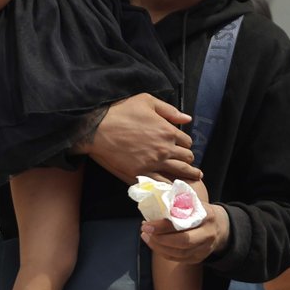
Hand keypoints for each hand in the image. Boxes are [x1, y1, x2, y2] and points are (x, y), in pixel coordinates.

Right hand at [80, 93, 199, 183]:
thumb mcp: (147, 101)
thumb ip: (170, 110)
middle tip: (189, 164)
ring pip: (178, 172)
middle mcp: (165, 148)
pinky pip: (161, 183)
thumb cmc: (120, 111)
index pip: (187, 142)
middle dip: (188, 159)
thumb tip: (188, 118)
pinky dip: (170, 186)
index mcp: (168, 131)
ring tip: (193, 179)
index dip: (185, 144)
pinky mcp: (141, 173)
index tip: (182, 147)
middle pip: (186, 158)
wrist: (96, 128)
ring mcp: (154, 163)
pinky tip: (174, 188)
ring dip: (187, 175)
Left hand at [140, 202, 229, 264]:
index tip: (147, 224)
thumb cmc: (202, 212)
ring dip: (158, 246)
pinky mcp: (198, 258)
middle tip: (144, 231)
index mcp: (207, 217)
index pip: (184, 224)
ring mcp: (204, 249)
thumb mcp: (195, 203)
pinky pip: (178, 259)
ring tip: (146, 236)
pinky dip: (163, 252)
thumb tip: (155, 200)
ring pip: (179, 253)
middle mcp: (208, 235)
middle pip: (183, 242)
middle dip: (160, 239)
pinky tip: (154, 243)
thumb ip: (179, 202)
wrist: (221, 227)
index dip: (163, 226)